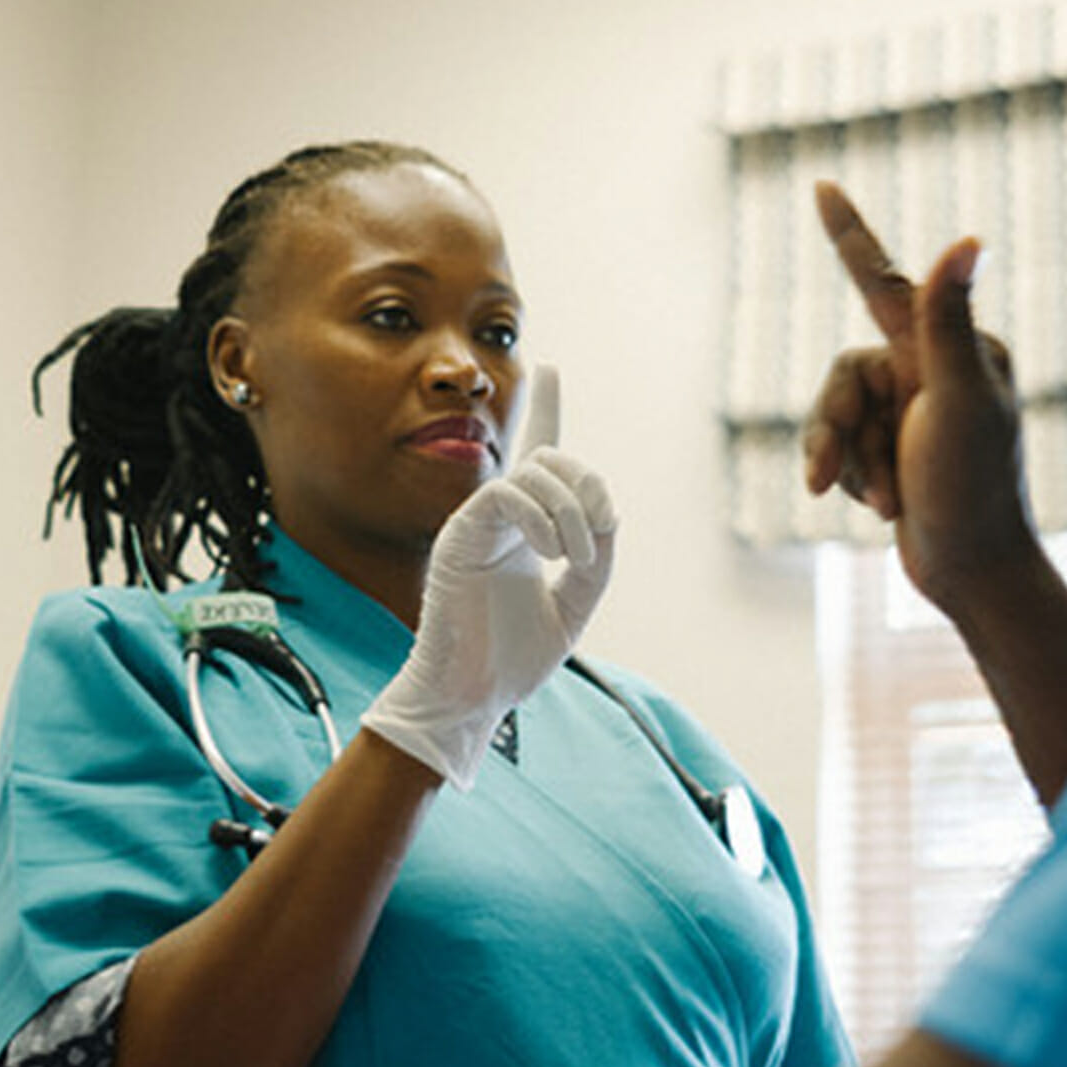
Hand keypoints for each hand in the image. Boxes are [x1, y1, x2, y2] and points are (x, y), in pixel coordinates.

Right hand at [364, 371, 614, 789]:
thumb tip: (607, 516)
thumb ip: (598, 560)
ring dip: (573, 511)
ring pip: (534, 473)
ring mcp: (476, 524)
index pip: (535, 457)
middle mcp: (499, 518)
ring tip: (576, 558)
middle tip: (600, 534)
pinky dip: (541, 516)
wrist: (471, 697)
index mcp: (524, 530)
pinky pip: (506, 493)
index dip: (544, 408)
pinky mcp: (459, 536)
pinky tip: (550, 553)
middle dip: (588, 485)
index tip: (550, 368)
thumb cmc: (513, 660)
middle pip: (551, 458)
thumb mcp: (575, 606)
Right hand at [801, 182, 1031, 609]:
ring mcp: (914, 414)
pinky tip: (885, 508)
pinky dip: (854, 480)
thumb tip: (970, 238)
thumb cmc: (973, 488)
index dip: (850, 234)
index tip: (822, 187)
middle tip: (831, 476)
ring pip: (836, 416)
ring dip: (850, 463)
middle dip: (837, 428)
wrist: (974, 573)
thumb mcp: (958, 399)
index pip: (885, 280)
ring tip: (881, 501)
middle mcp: (932, 371)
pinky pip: (842, 450)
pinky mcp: (897, 451)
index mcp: (952, 347)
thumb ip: (949, 320)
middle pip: (842, 375)